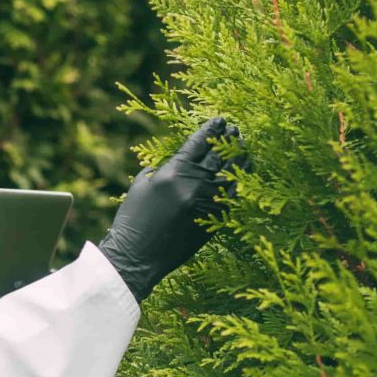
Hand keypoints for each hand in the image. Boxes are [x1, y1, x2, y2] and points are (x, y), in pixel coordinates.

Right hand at [98, 117, 247, 301]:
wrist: (137, 256)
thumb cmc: (132, 220)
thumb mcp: (141, 186)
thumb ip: (160, 169)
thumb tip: (178, 160)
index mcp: (172, 173)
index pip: (198, 143)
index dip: (211, 129)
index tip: (220, 120)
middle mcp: (193, 185)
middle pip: (218, 155)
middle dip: (228, 140)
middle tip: (236, 130)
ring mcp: (207, 203)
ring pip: (231, 174)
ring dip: (240, 158)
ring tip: (245, 147)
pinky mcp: (214, 220)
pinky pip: (233, 196)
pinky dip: (240, 182)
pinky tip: (243, 174)